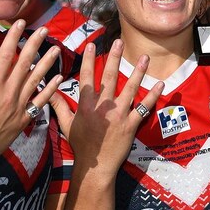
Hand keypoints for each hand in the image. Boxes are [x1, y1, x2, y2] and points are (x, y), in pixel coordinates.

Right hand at [0, 20, 62, 166]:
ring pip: (36, 80)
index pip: (5, 55)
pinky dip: (50, 89)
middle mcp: (8, 93)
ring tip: (56, 49)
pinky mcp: (23, 119)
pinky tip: (57, 79)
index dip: (13, 37)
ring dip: (47, 63)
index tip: (20, 23)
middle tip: (44, 29)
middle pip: (25, 63)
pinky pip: (40, 101)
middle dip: (35, 44)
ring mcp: (18, 106)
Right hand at [51, 39, 163, 176]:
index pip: (87, 77)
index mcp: (86, 105)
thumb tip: (49, 92)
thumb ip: (59, 106)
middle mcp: (102, 107)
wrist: (95, 167)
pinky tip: (160, 85)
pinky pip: (143, 108)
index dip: (88, 60)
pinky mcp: (130, 125)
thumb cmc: (80, 146)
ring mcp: (118, 115)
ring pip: (130, 89)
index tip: (91, 45)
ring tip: (144, 57)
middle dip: (114, 58)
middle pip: (109, 77)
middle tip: (118, 42)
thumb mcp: (66, 125)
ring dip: (138, 72)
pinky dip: (153, 96)